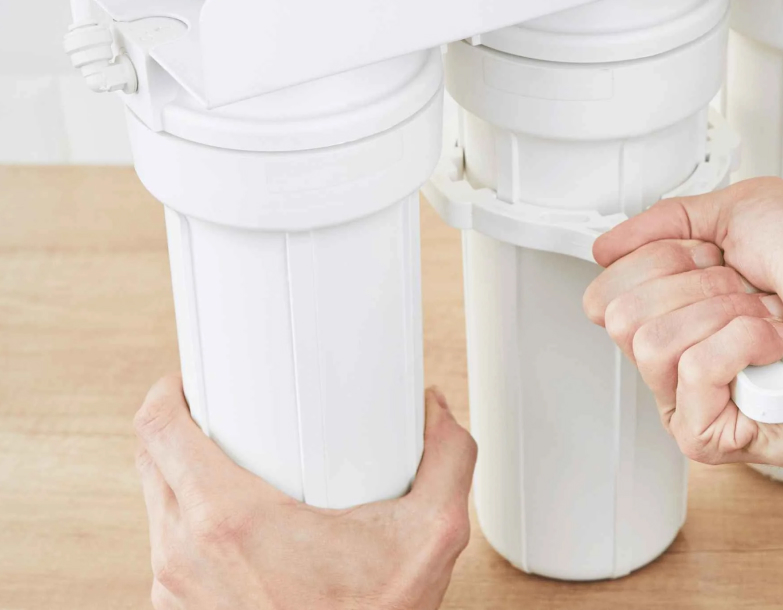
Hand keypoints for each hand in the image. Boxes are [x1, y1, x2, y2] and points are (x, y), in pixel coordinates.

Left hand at [133, 374, 476, 609]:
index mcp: (228, 520)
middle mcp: (184, 555)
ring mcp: (175, 591)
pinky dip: (192, 528)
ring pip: (156, 507)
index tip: (195, 378)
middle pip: (150, 461)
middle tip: (229, 413)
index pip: (157, 429)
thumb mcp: (430, 535)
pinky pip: (168, 552)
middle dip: (183, 427)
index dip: (170, 391)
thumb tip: (438, 417)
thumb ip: (447, 460)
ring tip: (238, 466)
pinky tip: (240, 528)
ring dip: (186, 479)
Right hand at [582, 177, 782, 470]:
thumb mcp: (750, 209)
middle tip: (749, 294)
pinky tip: (772, 355)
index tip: (714, 256)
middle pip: (623, 312)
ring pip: (652, 342)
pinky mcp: (707, 435)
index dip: (664, 258)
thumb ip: (669, 216)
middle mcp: (674, 348)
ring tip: (767, 326)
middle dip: (700, 286)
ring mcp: (687, 395)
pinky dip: (744, 347)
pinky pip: (692, 374)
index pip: (610, 282)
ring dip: (728, 317)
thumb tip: (605, 245)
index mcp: (672, 298)